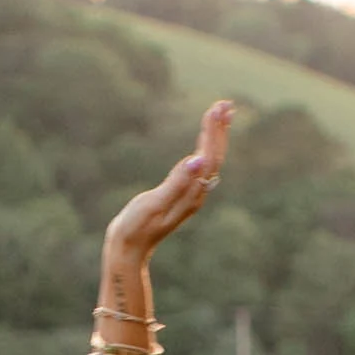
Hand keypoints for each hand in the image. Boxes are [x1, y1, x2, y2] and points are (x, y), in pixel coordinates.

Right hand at [101, 103, 232, 288]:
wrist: (128, 250)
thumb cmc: (136, 228)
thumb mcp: (154, 204)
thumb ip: (176, 182)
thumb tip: (198, 160)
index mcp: (191, 193)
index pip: (208, 156)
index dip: (212, 131)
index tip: (216, 108)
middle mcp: (196, 194)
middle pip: (214, 156)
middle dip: (219, 129)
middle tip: (225, 104)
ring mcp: (190, 195)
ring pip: (210, 161)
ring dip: (215, 137)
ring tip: (220, 115)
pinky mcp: (182, 196)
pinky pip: (200, 167)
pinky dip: (204, 149)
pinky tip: (204, 144)